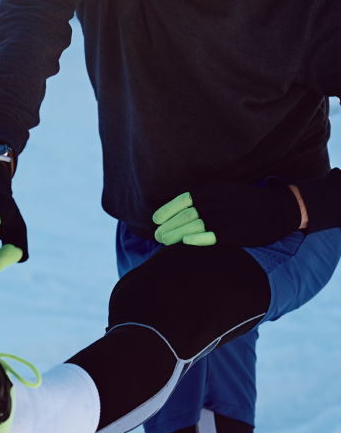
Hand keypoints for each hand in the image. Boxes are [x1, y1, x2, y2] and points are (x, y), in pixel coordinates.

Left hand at [152, 180, 303, 246]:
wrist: (277, 210)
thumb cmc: (242, 202)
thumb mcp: (222, 191)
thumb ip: (202, 198)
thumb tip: (175, 210)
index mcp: (213, 190)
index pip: (183, 200)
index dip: (167, 211)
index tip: (155, 220)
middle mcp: (219, 202)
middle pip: (186, 215)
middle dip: (168, 226)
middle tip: (156, 236)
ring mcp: (228, 217)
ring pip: (195, 226)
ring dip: (176, 235)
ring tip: (164, 242)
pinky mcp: (237, 233)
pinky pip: (212, 237)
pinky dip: (197, 239)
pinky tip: (185, 243)